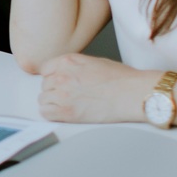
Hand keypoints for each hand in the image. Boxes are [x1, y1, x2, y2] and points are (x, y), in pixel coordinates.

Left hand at [36, 53, 154, 122]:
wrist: (133, 93)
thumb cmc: (121, 79)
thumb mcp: (93, 62)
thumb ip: (74, 66)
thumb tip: (64, 73)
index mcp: (68, 61)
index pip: (45, 69)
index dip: (52, 77)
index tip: (59, 83)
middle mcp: (62, 76)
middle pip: (45, 85)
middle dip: (55, 90)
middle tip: (69, 96)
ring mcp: (63, 94)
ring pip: (43, 99)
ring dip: (53, 102)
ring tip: (69, 105)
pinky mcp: (67, 112)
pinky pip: (46, 113)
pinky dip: (51, 114)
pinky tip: (63, 113)